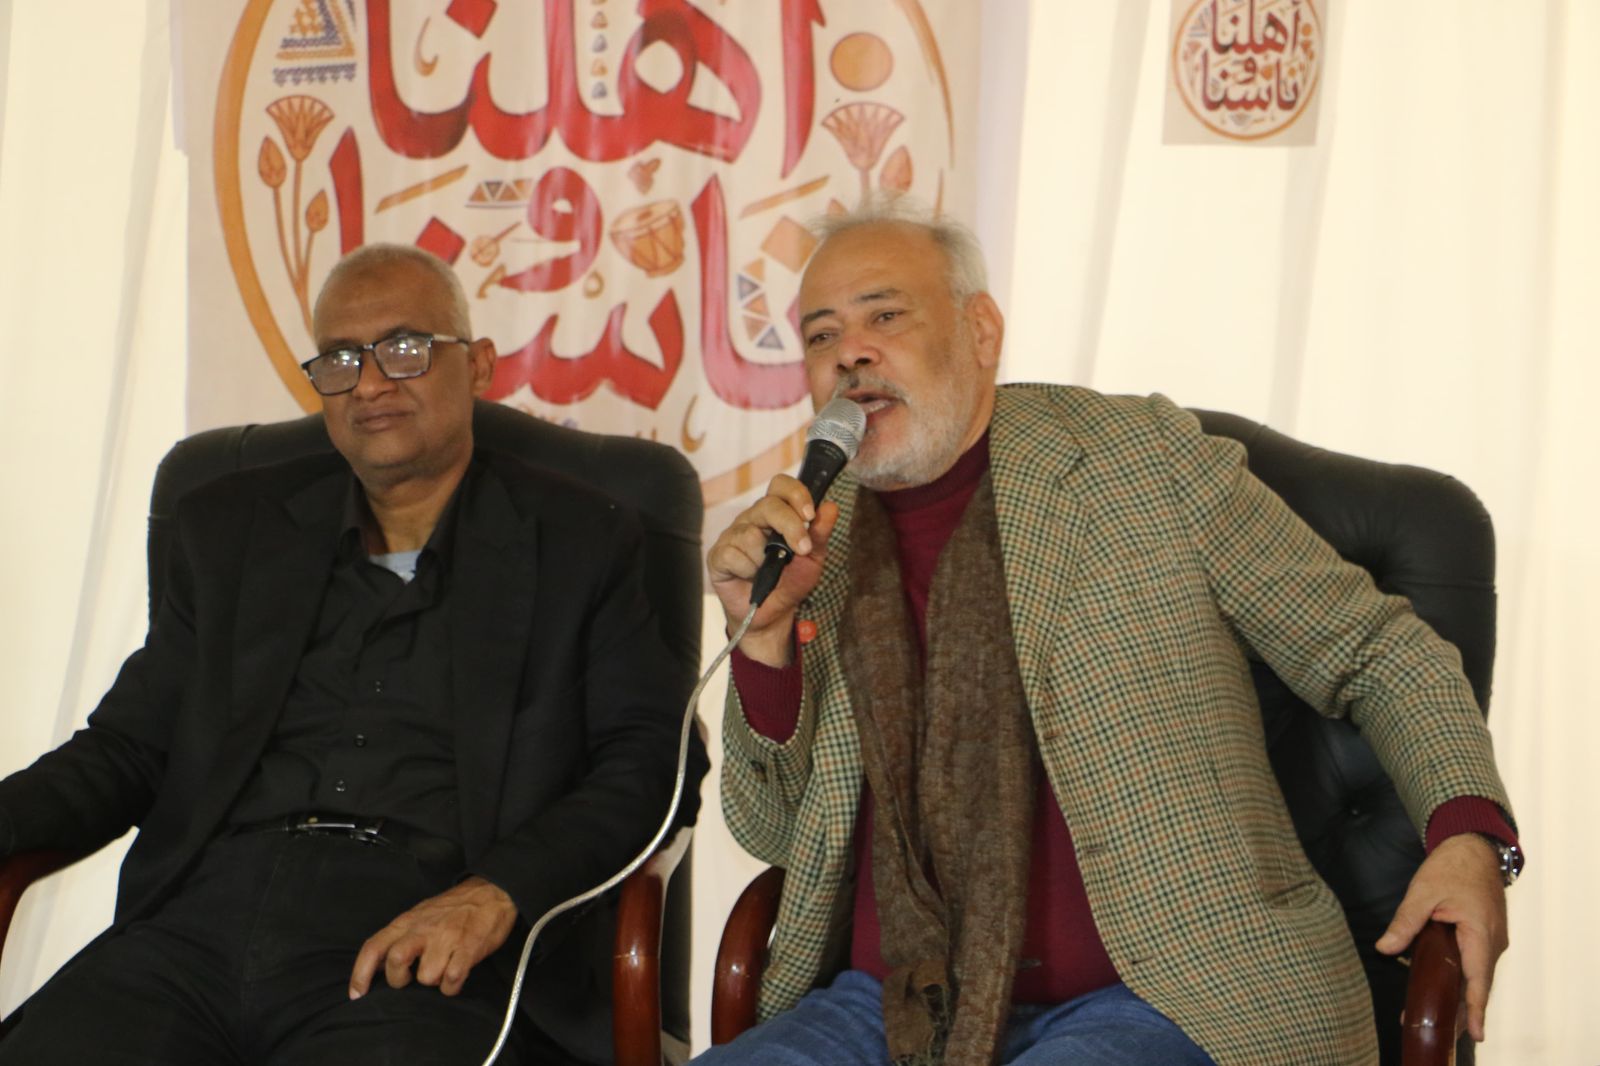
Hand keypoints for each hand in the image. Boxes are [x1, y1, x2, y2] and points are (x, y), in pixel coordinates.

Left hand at [348, 876, 518, 998]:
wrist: (492, 891)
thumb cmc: (453, 907)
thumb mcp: (419, 915)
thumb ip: (399, 936)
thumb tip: (377, 964)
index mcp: (408, 921)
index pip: (374, 947)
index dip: (360, 974)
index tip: (356, 995)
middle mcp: (423, 929)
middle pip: (396, 961)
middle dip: (400, 979)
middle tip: (412, 978)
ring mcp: (447, 938)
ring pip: (427, 977)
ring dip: (434, 981)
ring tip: (443, 969)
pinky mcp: (469, 947)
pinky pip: (452, 979)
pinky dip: (452, 986)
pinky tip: (457, 976)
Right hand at [706, 474, 838, 665]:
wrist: (771, 614)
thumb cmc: (790, 581)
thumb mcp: (812, 559)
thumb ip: (819, 534)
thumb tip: (830, 507)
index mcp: (776, 513)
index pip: (781, 485)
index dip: (796, 494)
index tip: (810, 515)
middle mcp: (752, 518)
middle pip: (768, 505)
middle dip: (790, 526)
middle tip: (802, 550)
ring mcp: (732, 535)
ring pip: (750, 534)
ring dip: (766, 559)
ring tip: (767, 571)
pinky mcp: (718, 555)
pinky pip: (733, 555)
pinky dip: (748, 570)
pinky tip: (750, 577)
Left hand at [1377, 834, 1507, 1041]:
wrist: (1474, 848)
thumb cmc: (1451, 867)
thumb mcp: (1423, 892)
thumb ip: (1406, 921)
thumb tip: (1385, 949)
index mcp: (1480, 932)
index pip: (1478, 978)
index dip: (1476, 1008)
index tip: (1477, 1035)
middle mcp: (1492, 942)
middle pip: (1478, 985)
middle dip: (1460, 1011)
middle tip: (1432, 1030)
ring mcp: (1491, 941)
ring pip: (1477, 976)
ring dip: (1460, 998)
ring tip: (1434, 1018)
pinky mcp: (1485, 937)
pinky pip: (1475, 965)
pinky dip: (1463, 981)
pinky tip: (1445, 992)